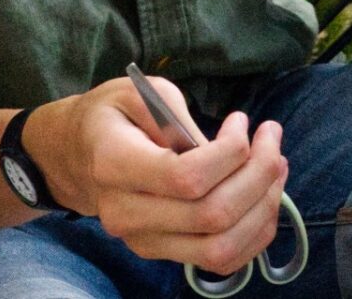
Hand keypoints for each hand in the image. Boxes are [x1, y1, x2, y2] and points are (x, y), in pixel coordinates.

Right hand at [25, 76, 288, 276]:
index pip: (186, 178)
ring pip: (221, 248)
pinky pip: (220, 260)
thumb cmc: (111, 115)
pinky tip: (264, 195)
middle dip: (259, 173)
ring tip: (276, 164)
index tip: (241, 121)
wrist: (76, 155)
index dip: (230, 152)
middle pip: (212, 215)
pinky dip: (255, 232)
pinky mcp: (161, 252)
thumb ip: (176, 114)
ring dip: (263, 206)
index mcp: (114, 165)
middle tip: (271, 135)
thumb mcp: (137, 91)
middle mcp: (126, 214)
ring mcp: (143, 241)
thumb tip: (220, 146)